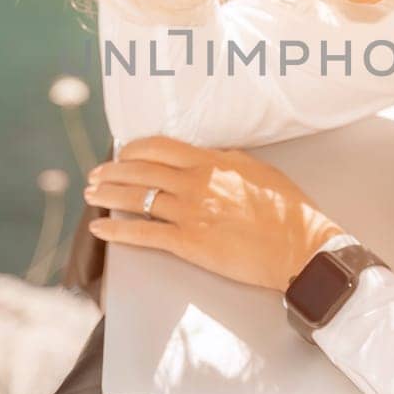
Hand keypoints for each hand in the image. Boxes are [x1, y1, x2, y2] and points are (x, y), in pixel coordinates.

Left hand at [83, 135, 342, 293]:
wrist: (302, 246)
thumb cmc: (289, 211)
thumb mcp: (260, 171)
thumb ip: (230, 161)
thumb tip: (211, 155)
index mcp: (213, 162)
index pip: (160, 146)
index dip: (134, 149)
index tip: (121, 153)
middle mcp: (196, 182)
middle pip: (141, 170)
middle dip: (112, 171)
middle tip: (95, 174)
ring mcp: (190, 212)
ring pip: (137, 197)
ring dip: (107, 194)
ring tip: (91, 194)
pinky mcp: (189, 243)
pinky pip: (143, 232)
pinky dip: (116, 229)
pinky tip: (99, 227)